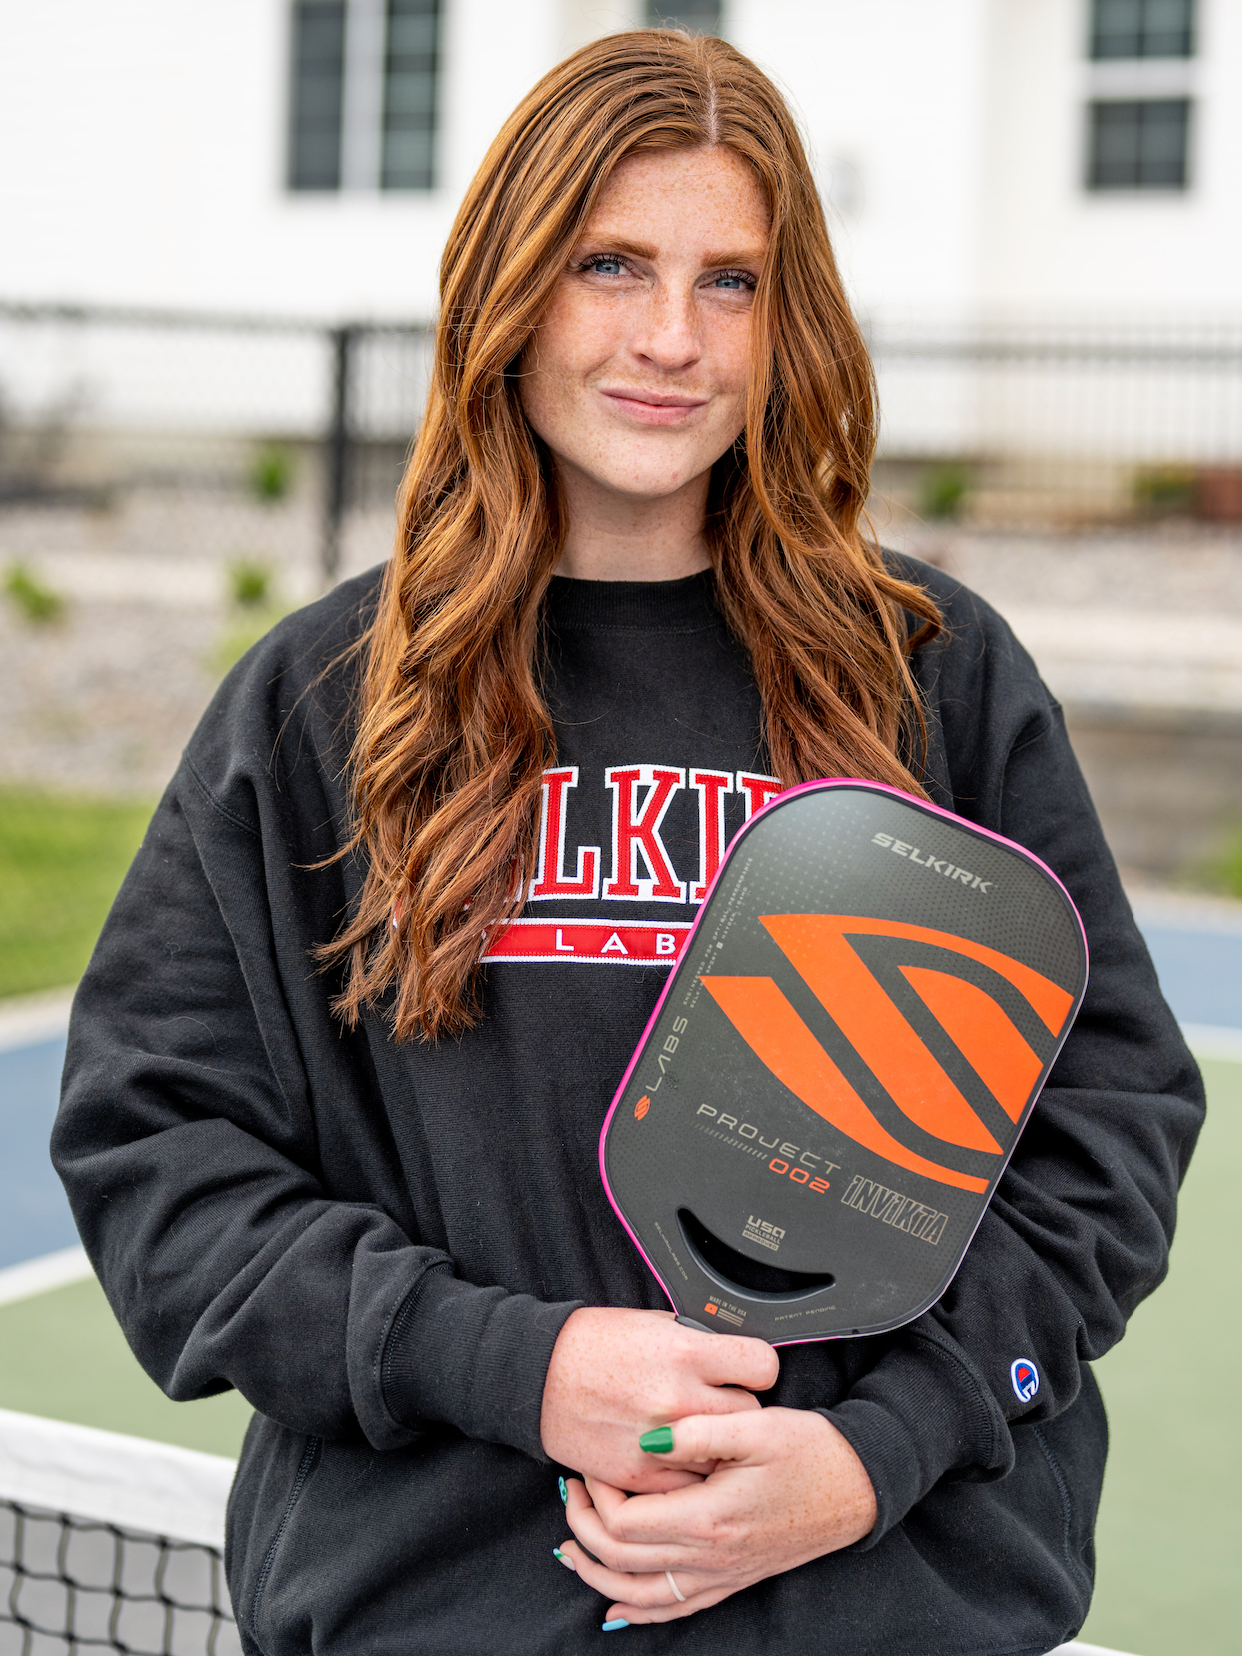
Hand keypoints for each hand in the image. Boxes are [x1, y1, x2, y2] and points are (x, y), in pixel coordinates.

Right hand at [540, 1308, 778, 1492]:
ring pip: (724, 1457)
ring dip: (718, 1446)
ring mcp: (661, 1443)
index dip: (758, 1367)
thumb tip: (731, 1356)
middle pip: (750, 1415)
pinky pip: (690, 1486)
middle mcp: (678, 1399)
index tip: (749, 1370)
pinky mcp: (642, 1477)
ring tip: (699, 1430)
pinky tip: (679, 1456)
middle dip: (741, 1407)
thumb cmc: (593, 1344)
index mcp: (685, 1353)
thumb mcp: (653, 1323)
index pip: (762, 1366)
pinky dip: (690, 1474)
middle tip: (722, 1401)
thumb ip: (698, 1343)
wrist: (538, 1376)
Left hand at [554, 1409, 875, 1622]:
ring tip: (570, 1547)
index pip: (625, 1523)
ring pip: (640, 1595)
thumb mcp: (756, 1426)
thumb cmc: (811, 1451)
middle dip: (584, 1528)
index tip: (590, 1464)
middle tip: (571, 1492)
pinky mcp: (733, 1579)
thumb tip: (644, 1442)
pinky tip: (616, 1605)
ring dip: (597, 1573)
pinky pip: (676, 1610)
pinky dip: (638, 1611)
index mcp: (710, 1519)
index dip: (597, 1495)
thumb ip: (696, 1432)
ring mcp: (723, 1575)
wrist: (858, 1486)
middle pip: (622, 1561)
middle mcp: (711, 1557)